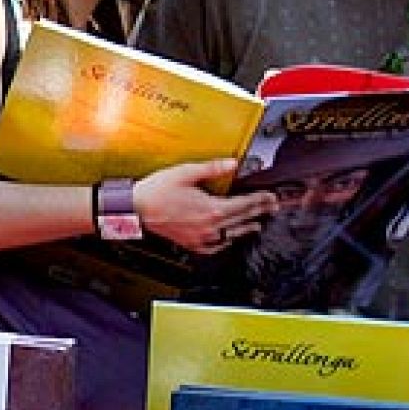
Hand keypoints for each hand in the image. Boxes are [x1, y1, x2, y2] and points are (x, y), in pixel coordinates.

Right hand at [132, 159, 279, 254]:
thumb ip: (212, 168)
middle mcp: (210, 226)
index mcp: (212, 209)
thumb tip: (233, 163)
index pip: (245, 204)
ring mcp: (201, 238)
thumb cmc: (157, 191)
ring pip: (232, 235)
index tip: (271, 196)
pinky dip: (226, 242)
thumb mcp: (185, 172)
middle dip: (260, 211)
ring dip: (247, 228)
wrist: (136, 209)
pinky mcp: (192, 243)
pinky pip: (216, 246)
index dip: (261, 199)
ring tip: (257, 224)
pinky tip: (229, 239)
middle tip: (272, 207)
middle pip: (242, 219)